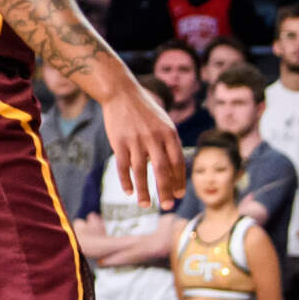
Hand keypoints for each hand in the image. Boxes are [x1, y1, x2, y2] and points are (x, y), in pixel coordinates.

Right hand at [102, 85, 183, 208]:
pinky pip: (123, 166)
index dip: (179, 180)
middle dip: (165, 190)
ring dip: (144, 191)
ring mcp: (136, 140)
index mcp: (169, 133)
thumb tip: (172, 169)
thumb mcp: (163, 123)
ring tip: (145, 205)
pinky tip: (129, 192)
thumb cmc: (144, 110)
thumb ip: (168, 144)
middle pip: (162, 170)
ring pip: (141, 171)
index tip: (179, 195)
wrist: (121, 93)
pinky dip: (126, 181)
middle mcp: (154, 138)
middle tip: (167, 206)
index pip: (177, 162)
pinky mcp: (119, 142)